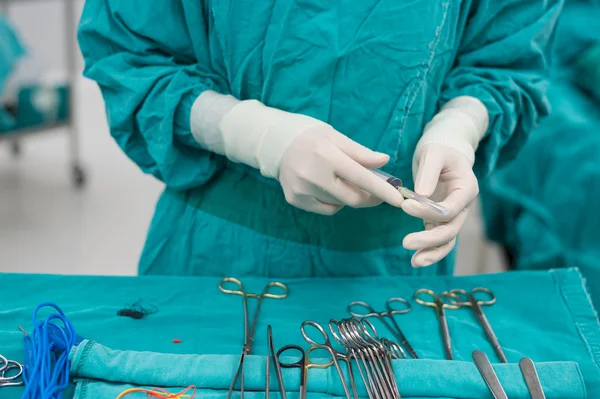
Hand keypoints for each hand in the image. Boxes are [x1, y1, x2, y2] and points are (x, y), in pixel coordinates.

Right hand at [279, 126, 404, 214]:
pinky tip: (327, 186)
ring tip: (341, 179)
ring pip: (340, 203)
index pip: (362, 178)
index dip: (383, 191)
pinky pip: (325, 208)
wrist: (277, 143)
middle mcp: (313, 175)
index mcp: (327, 156)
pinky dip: (334, 201)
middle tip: (377, 193)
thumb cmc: (312, 137)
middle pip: (353, 199)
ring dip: (349, 195)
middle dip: (370, 198)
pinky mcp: (295, 199)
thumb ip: (361, 153)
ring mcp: (302, 190)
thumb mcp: (337, 137)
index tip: (400, 200)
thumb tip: (385, 161)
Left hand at [401, 143, 478, 266]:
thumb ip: (429, 173)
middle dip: (429, 239)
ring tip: (413, 262)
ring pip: (446, 240)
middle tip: (405, 242)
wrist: (443, 150)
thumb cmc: (439, 148)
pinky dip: (428, 249)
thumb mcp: (433, 153)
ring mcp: (453, 215)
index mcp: (466, 189)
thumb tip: (421, 196)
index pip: (450, 208)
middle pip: (450, 229)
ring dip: (431, 252)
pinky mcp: (440, 220)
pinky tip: (414, 259)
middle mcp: (463, 205)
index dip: (428, 211)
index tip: (405, 206)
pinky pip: (437, 239)